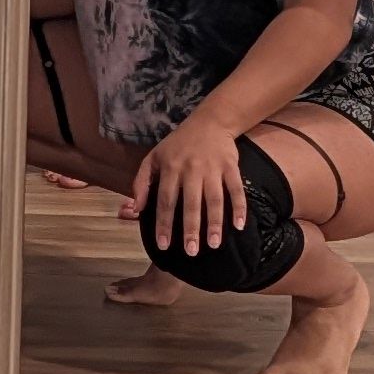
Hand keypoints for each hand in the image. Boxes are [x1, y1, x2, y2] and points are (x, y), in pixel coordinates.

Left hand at [133, 108, 251, 264]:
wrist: (209, 121)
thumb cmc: (177, 145)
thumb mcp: (152, 158)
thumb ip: (141, 183)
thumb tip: (135, 209)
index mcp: (170, 168)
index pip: (165, 200)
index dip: (164, 223)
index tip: (163, 245)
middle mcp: (191, 169)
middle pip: (190, 203)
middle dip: (190, 229)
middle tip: (191, 252)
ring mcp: (212, 168)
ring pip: (214, 199)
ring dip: (215, 223)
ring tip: (214, 245)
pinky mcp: (231, 167)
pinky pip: (236, 189)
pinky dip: (239, 207)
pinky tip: (239, 225)